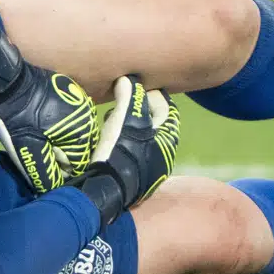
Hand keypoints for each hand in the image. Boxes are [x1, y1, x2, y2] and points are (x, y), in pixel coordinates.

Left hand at [0, 29, 97, 192]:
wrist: (7, 81)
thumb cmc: (18, 118)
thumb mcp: (29, 151)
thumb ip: (46, 175)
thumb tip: (57, 192)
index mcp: (84, 131)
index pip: (79, 165)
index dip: (58, 171)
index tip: (41, 166)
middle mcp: (90, 115)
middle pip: (79, 149)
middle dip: (60, 156)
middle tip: (38, 151)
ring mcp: (82, 102)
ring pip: (74, 135)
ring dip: (59, 142)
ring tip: (38, 139)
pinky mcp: (71, 94)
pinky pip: (70, 121)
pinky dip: (58, 128)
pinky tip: (42, 126)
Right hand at [71, 76, 180, 224]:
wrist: (106, 192)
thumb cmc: (120, 152)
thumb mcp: (125, 119)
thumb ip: (130, 97)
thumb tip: (128, 81)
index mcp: (168, 139)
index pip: (167, 108)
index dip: (151, 94)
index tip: (134, 87)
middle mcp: (164, 155)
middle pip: (155, 123)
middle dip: (138, 110)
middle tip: (120, 103)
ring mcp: (151, 169)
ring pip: (143, 139)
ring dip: (128, 126)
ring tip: (111, 121)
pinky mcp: (136, 179)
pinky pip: (133, 152)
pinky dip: (123, 142)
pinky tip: (108, 141)